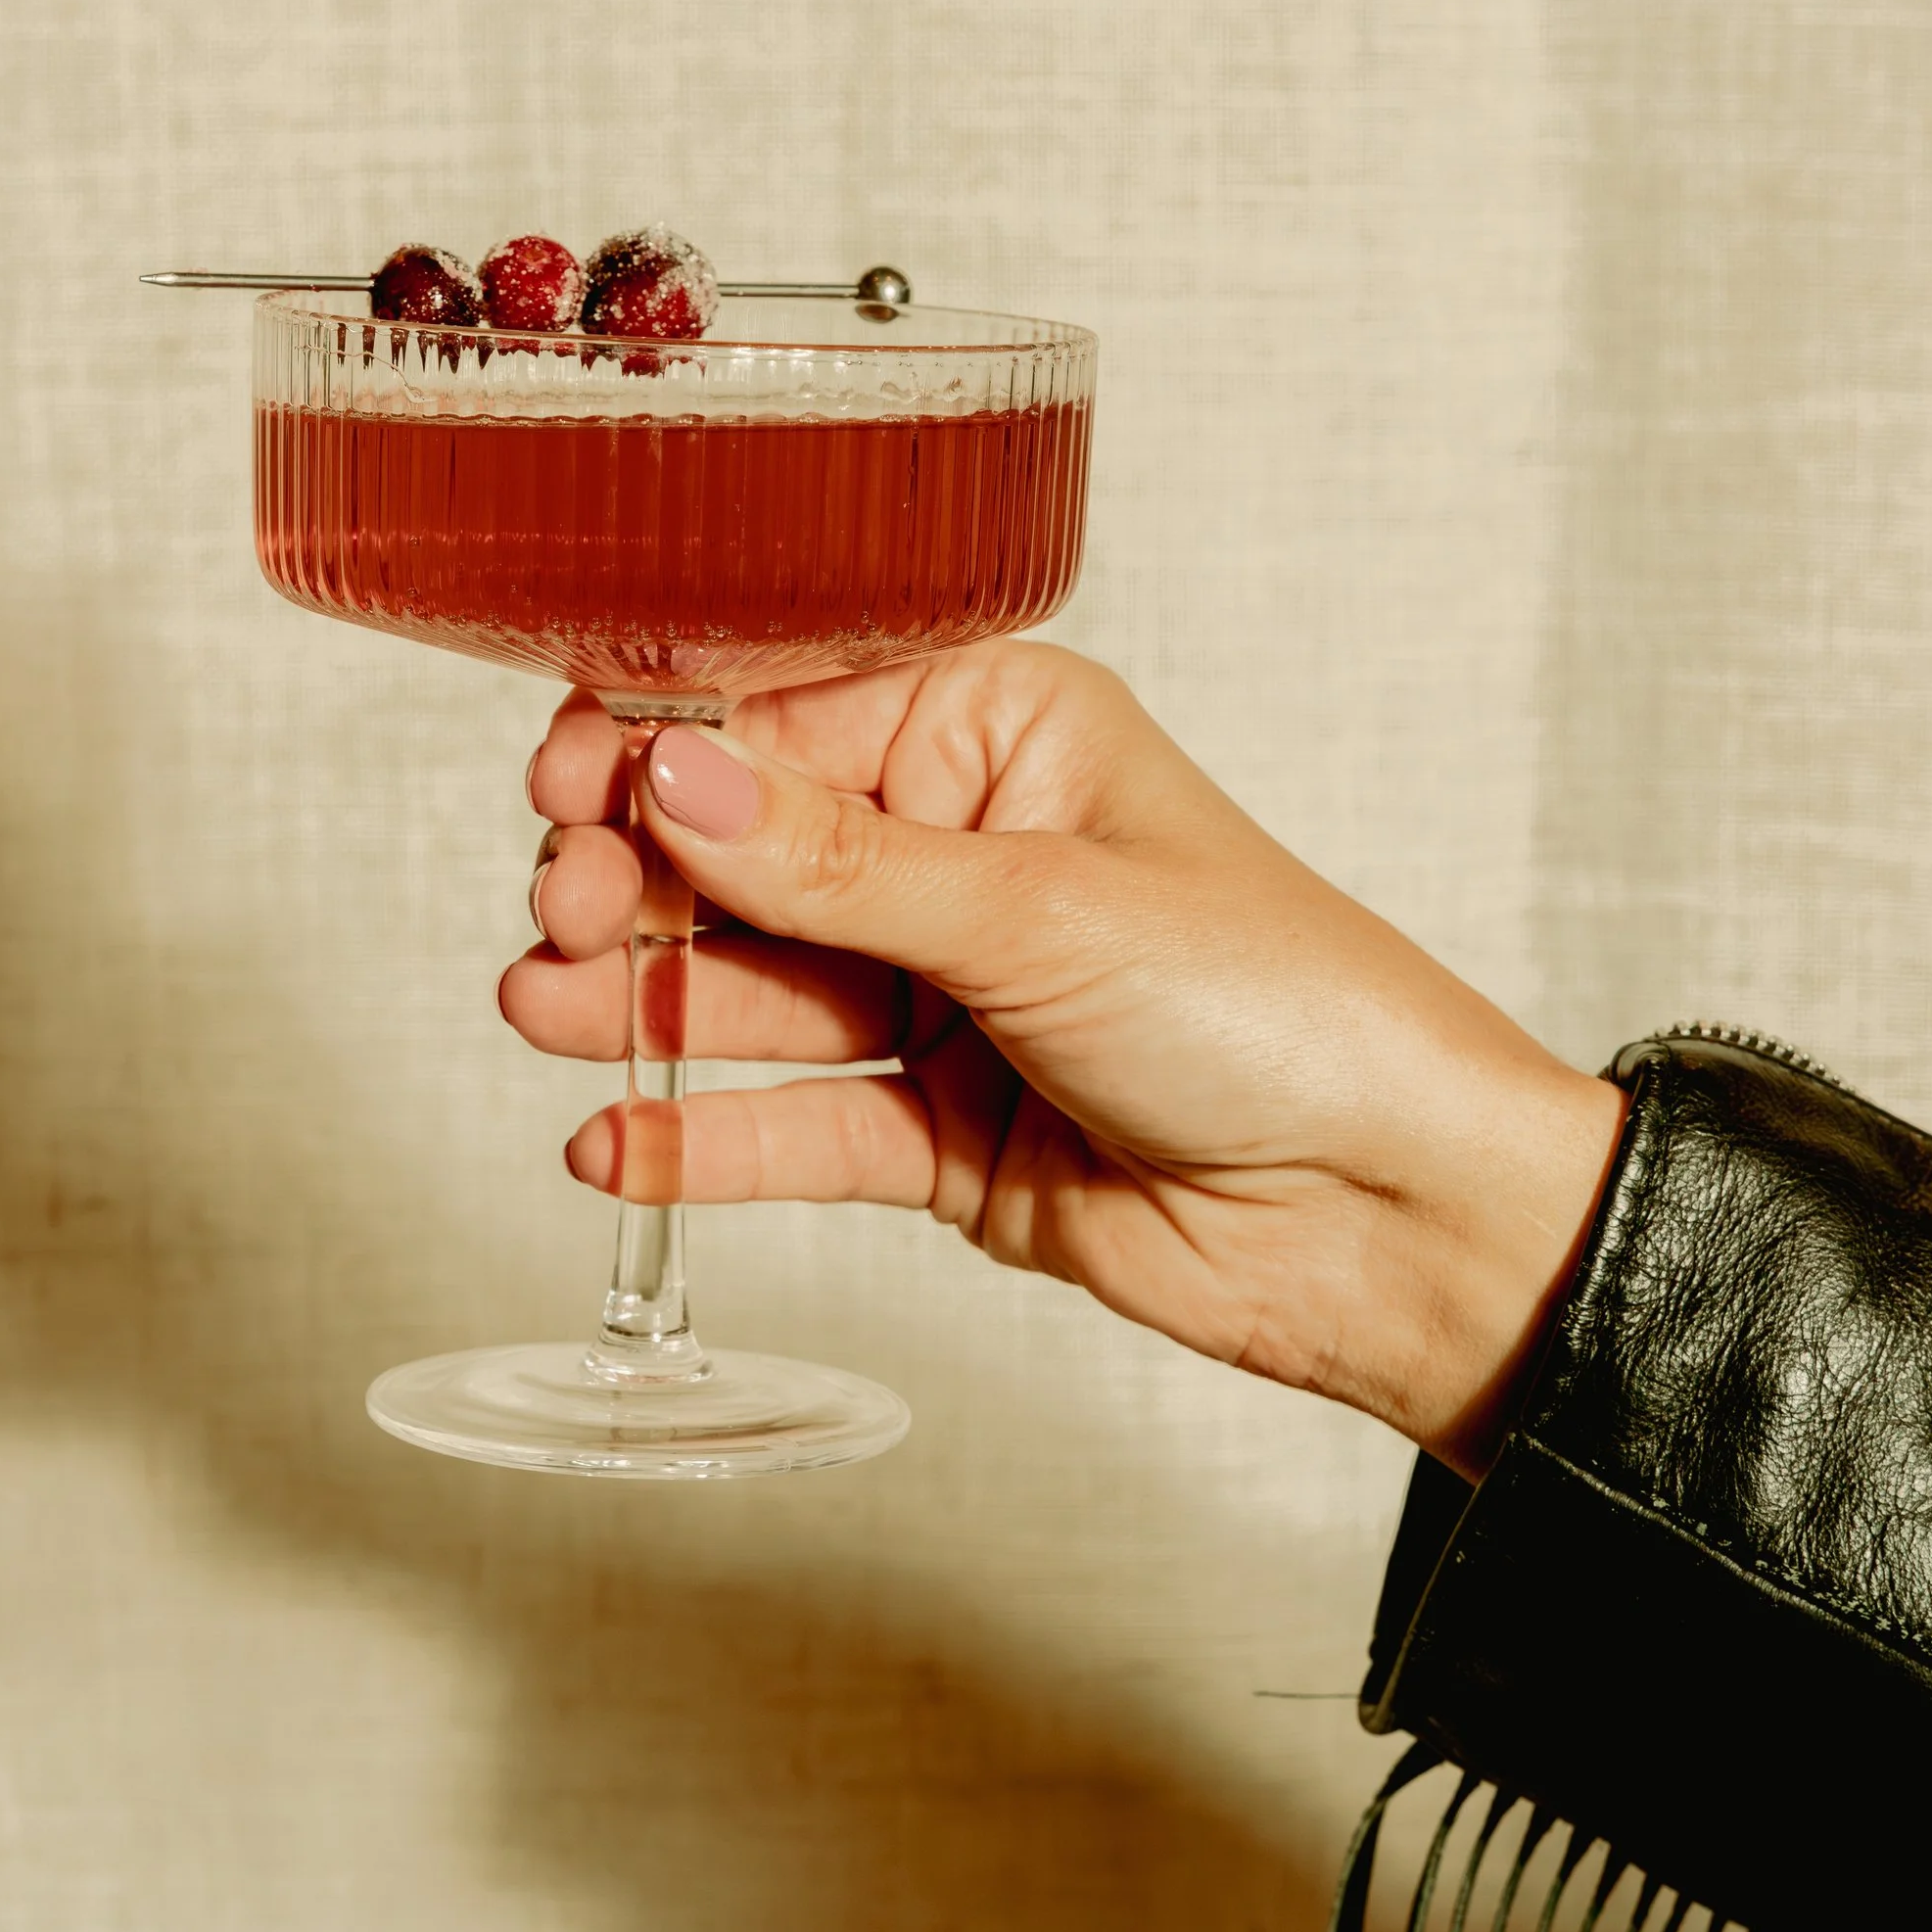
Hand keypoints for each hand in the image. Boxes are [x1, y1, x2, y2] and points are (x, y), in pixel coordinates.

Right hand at [501, 642, 1624, 1475]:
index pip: (782, 716)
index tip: (567, 783)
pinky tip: (611, 1142)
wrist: (1389, 1215)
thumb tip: (671, 777)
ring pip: (748, 989)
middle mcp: (958, 853)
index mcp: (998, 735)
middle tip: (561, 916)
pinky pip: (790, 1124)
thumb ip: (836, 863)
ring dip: (637, 1003)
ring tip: (542, 1014)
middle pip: (740, 853)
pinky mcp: (936, 1133)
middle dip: (632, 879)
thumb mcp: (1041, 911)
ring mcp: (940, 996)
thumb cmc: (1282, 1007)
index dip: (658, 746)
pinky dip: (698, 1136)